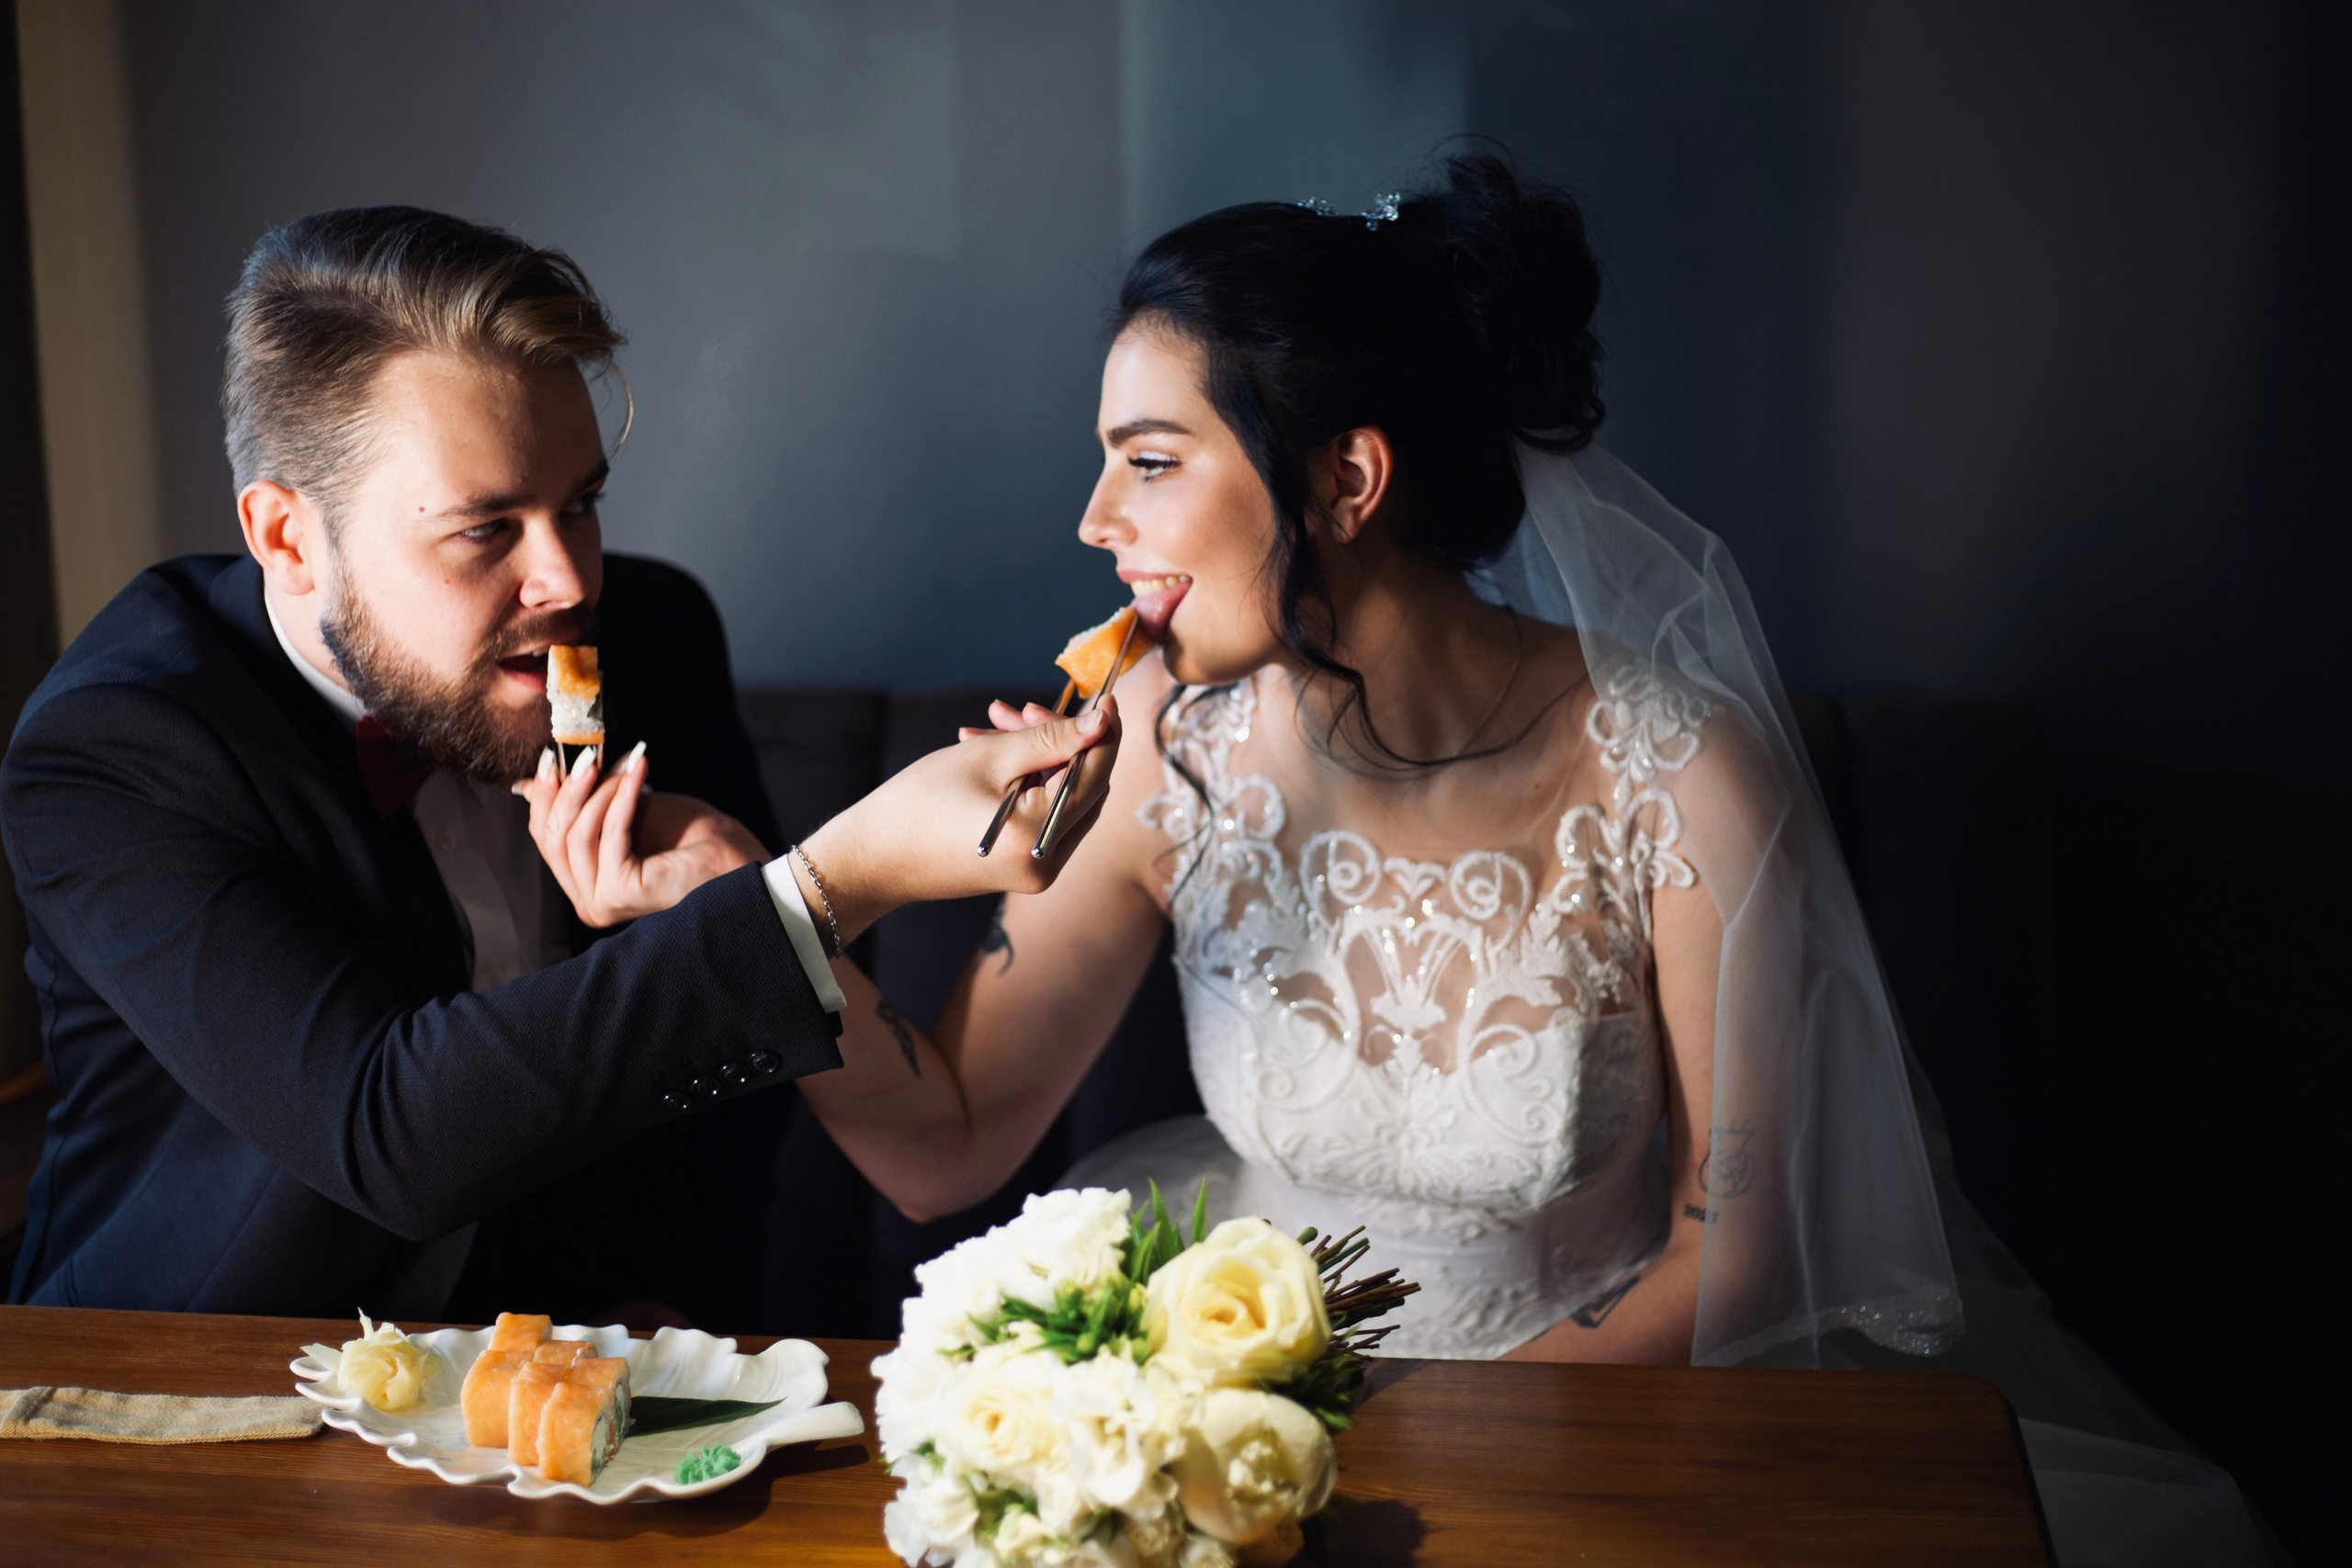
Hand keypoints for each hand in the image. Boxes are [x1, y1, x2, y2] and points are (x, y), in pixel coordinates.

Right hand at [513, 744, 767, 926]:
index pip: (544, 836)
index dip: (545, 794)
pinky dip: (622, 795)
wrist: (736, 858)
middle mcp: (587, 901)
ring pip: (575, 833)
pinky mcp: (618, 892)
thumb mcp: (624, 811)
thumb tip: (531, 780)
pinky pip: (607, 832)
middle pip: (551, 835)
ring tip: (625, 761)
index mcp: (584, 885)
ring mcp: (599, 901)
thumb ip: (583, 800)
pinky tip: (639, 769)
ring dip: (601, 789)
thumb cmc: (688, 837)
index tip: (554, 756)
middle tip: (587, 753)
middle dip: (568, 788)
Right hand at [797, 697, 1121, 941]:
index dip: (1104, 733)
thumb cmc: (918, 804)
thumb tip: (1101, 724)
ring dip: (1035, 757)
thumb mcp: (988, 758)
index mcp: (1041, 838)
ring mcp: (1034, 870)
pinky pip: (1038, 815)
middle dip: (1059, 742)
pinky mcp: (1019, 867)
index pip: (1097, 775)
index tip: (1102, 699)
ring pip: (1058, 798)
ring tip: (991, 723)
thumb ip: (1051, 739)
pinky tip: (986, 751)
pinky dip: (1023, 782)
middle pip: (1081, 788)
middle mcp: (1047, 864)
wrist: (869, 859)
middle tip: (1019, 709)